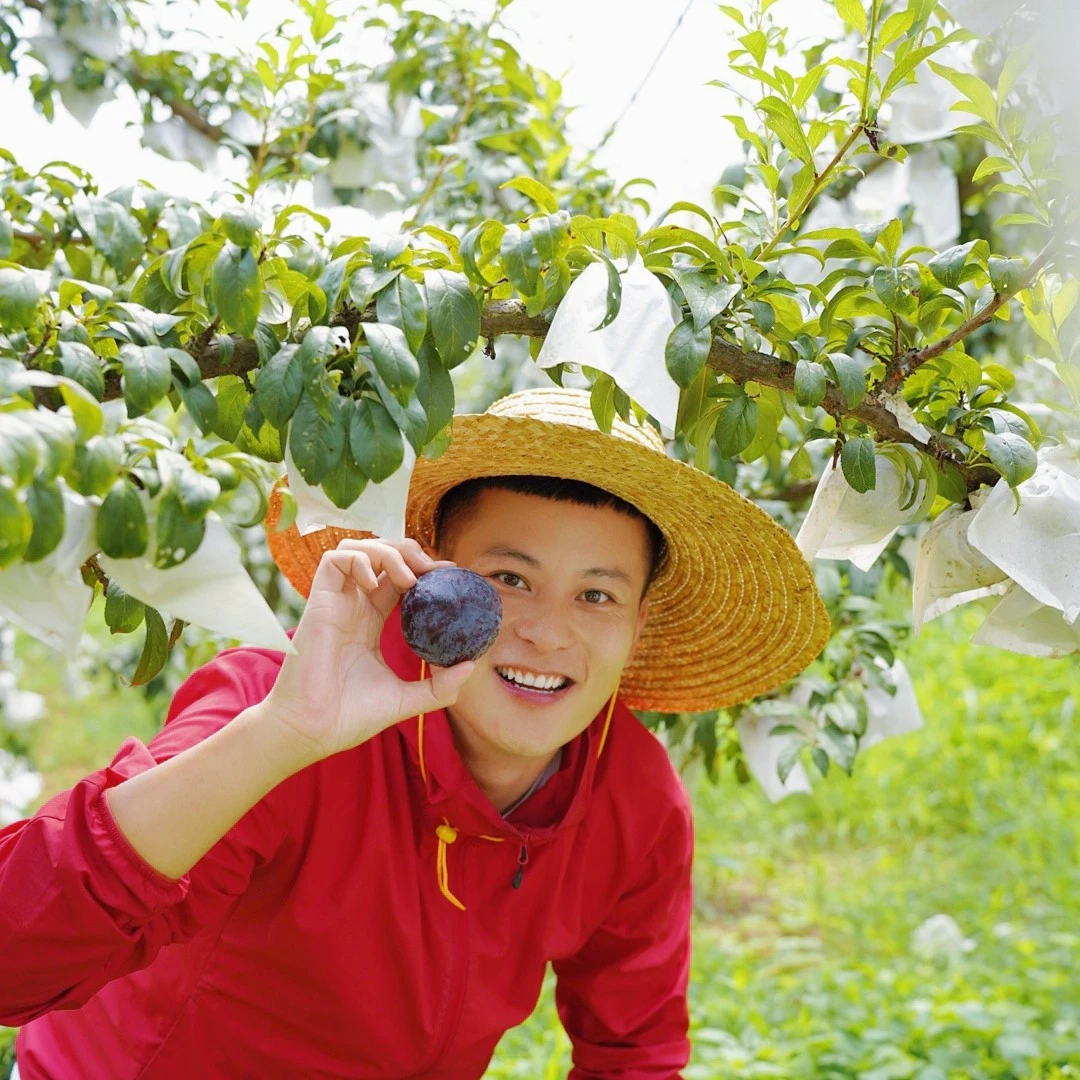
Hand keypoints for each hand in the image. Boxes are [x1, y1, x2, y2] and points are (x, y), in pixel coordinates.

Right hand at [260, 538, 473, 764]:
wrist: (313, 730)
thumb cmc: (349, 717)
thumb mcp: (406, 699)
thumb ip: (439, 687)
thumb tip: (470, 666)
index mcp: (370, 622)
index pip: (397, 579)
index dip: (422, 569)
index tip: (449, 575)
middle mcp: (353, 606)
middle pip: (380, 556)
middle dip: (409, 552)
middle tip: (433, 571)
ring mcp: (335, 603)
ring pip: (357, 548)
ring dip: (387, 552)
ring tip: (409, 578)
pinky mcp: (319, 603)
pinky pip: (333, 560)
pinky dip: (359, 560)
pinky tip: (377, 583)